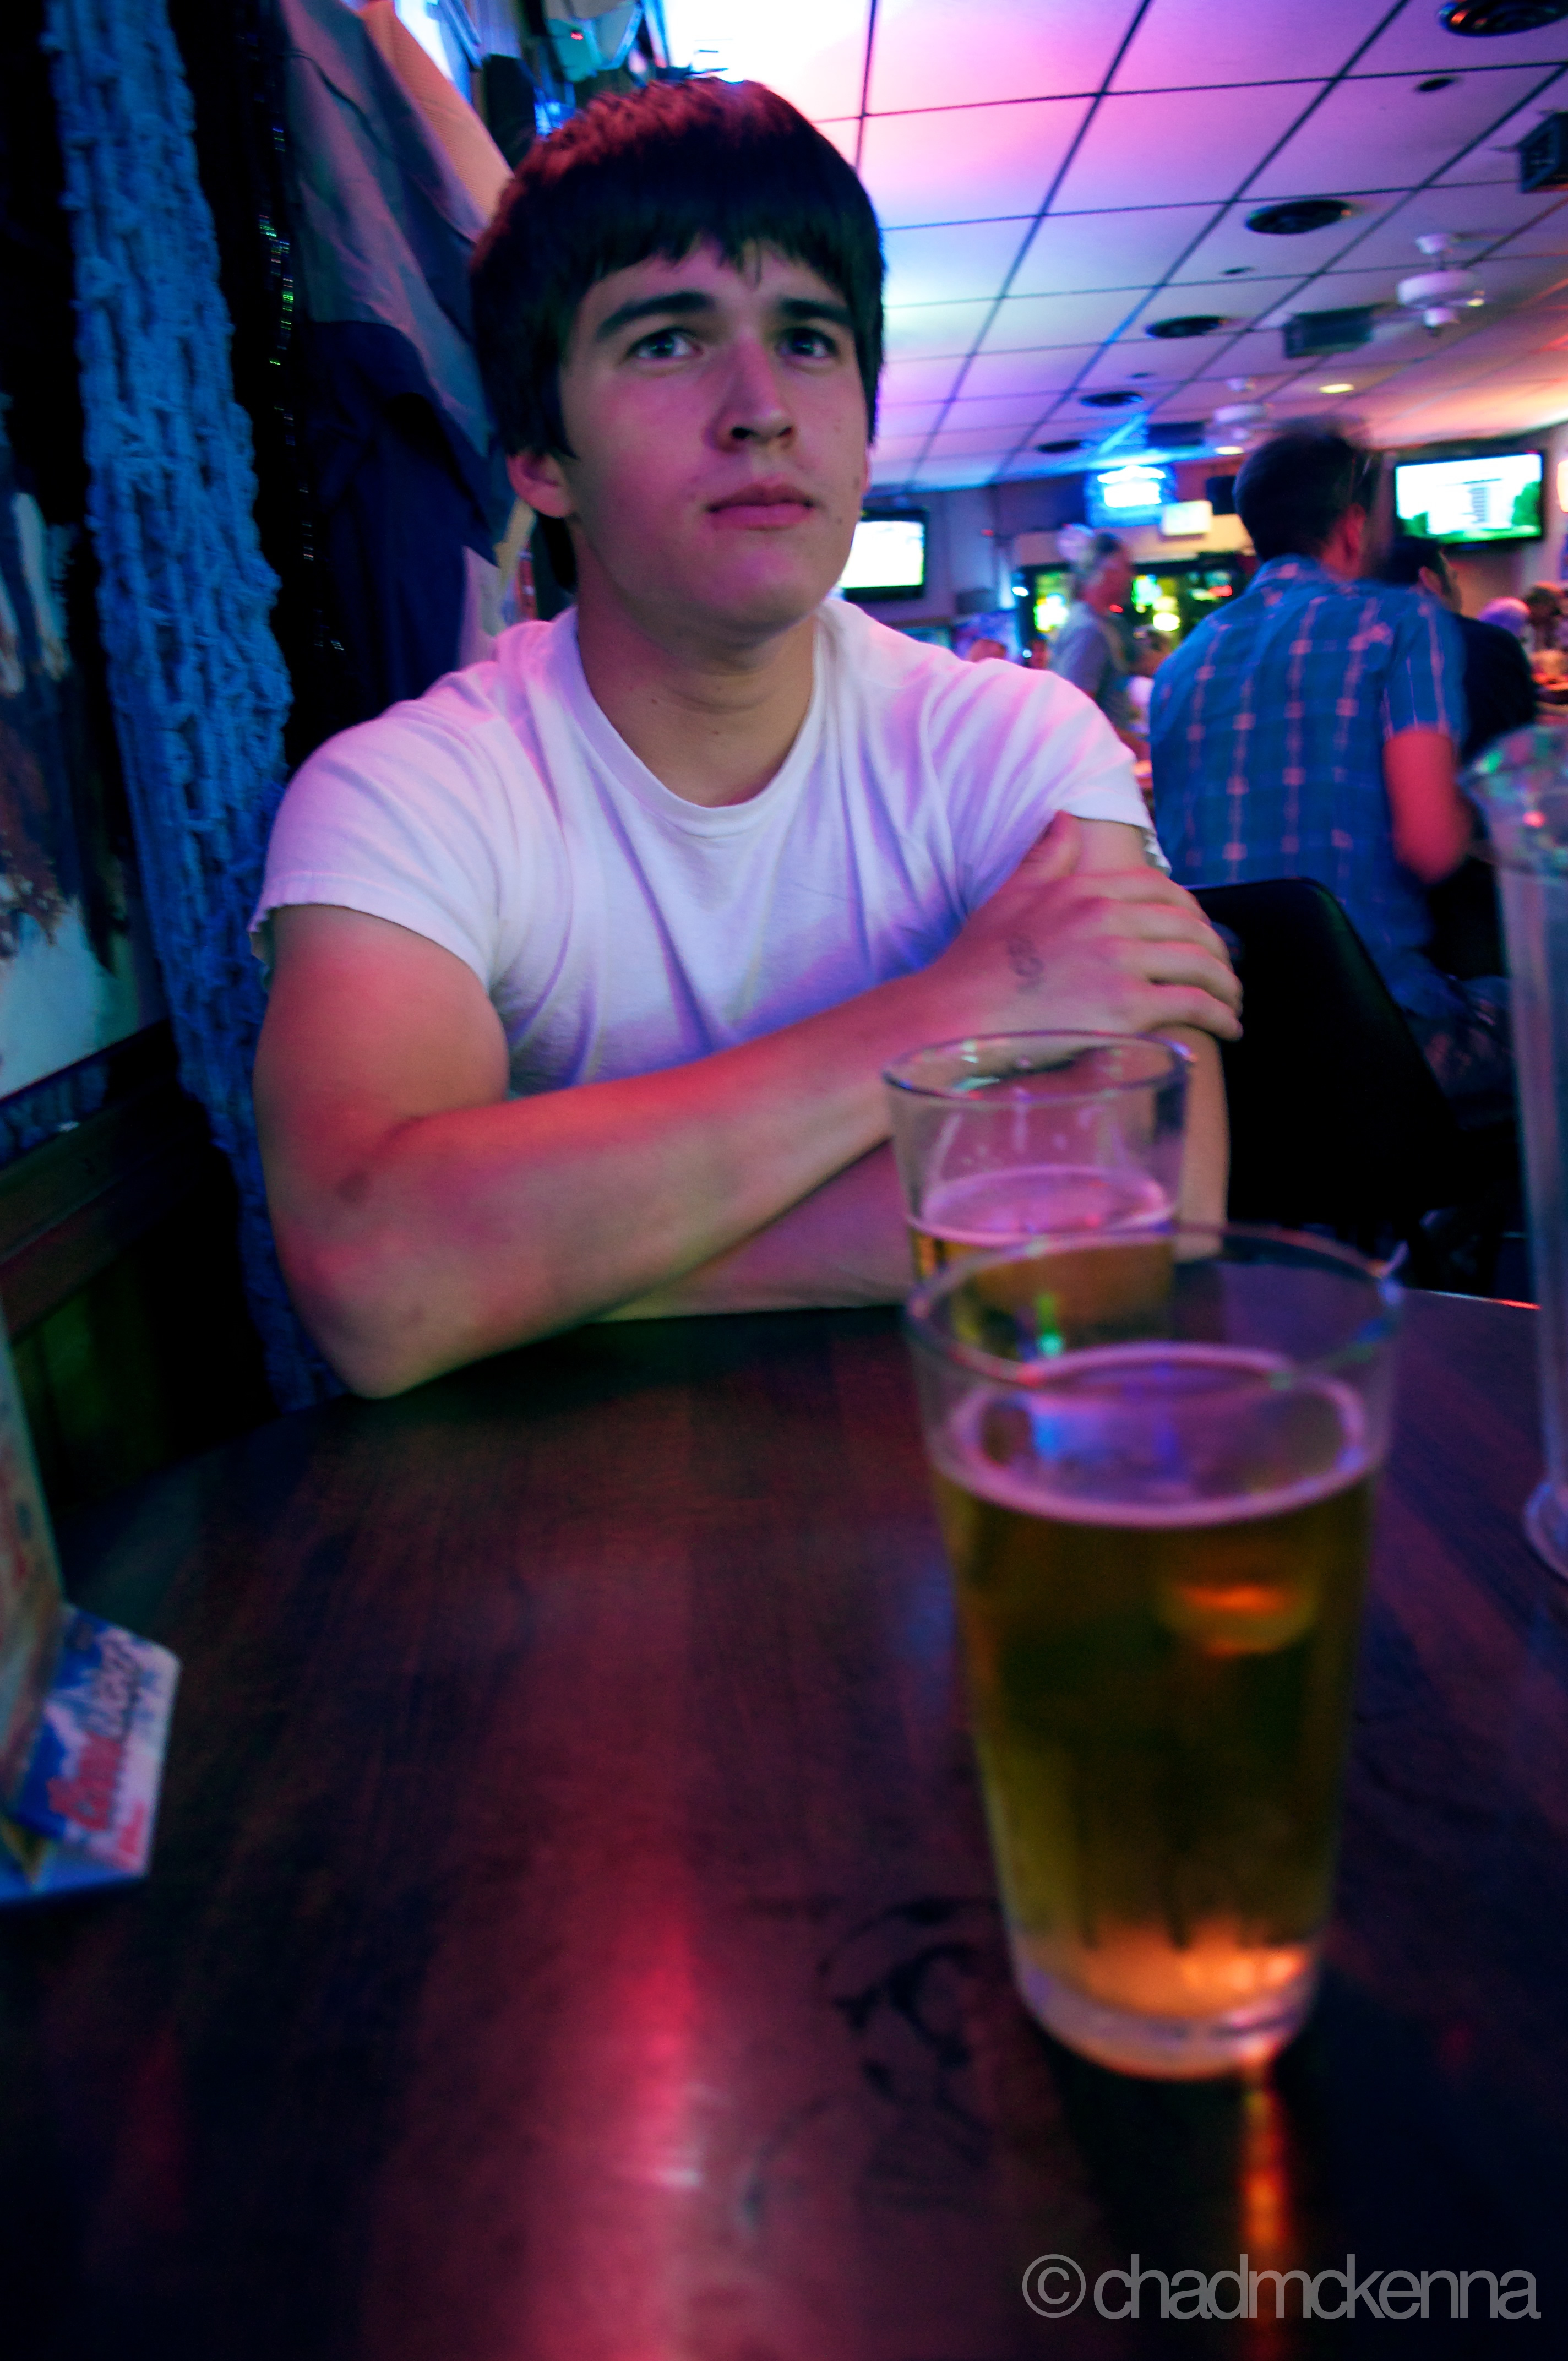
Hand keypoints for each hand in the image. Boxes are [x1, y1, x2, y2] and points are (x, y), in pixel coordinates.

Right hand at [920, 813, 1242, 1041]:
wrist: (959, 1013)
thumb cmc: (978, 963)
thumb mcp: (1010, 896)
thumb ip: (1045, 857)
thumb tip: (1065, 817)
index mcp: (1087, 889)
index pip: (1160, 889)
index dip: (1191, 911)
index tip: (1199, 931)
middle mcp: (1110, 918)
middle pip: (1189, 926)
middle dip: (1217, 949)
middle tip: (1225, 970)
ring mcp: (1121, 961)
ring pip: (1199, 964)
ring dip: (1226, 984)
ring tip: (1232, 1002)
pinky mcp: (1126, 1006)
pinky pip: (1192, 1005)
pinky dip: (1219, 1016)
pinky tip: (1228, 1028)